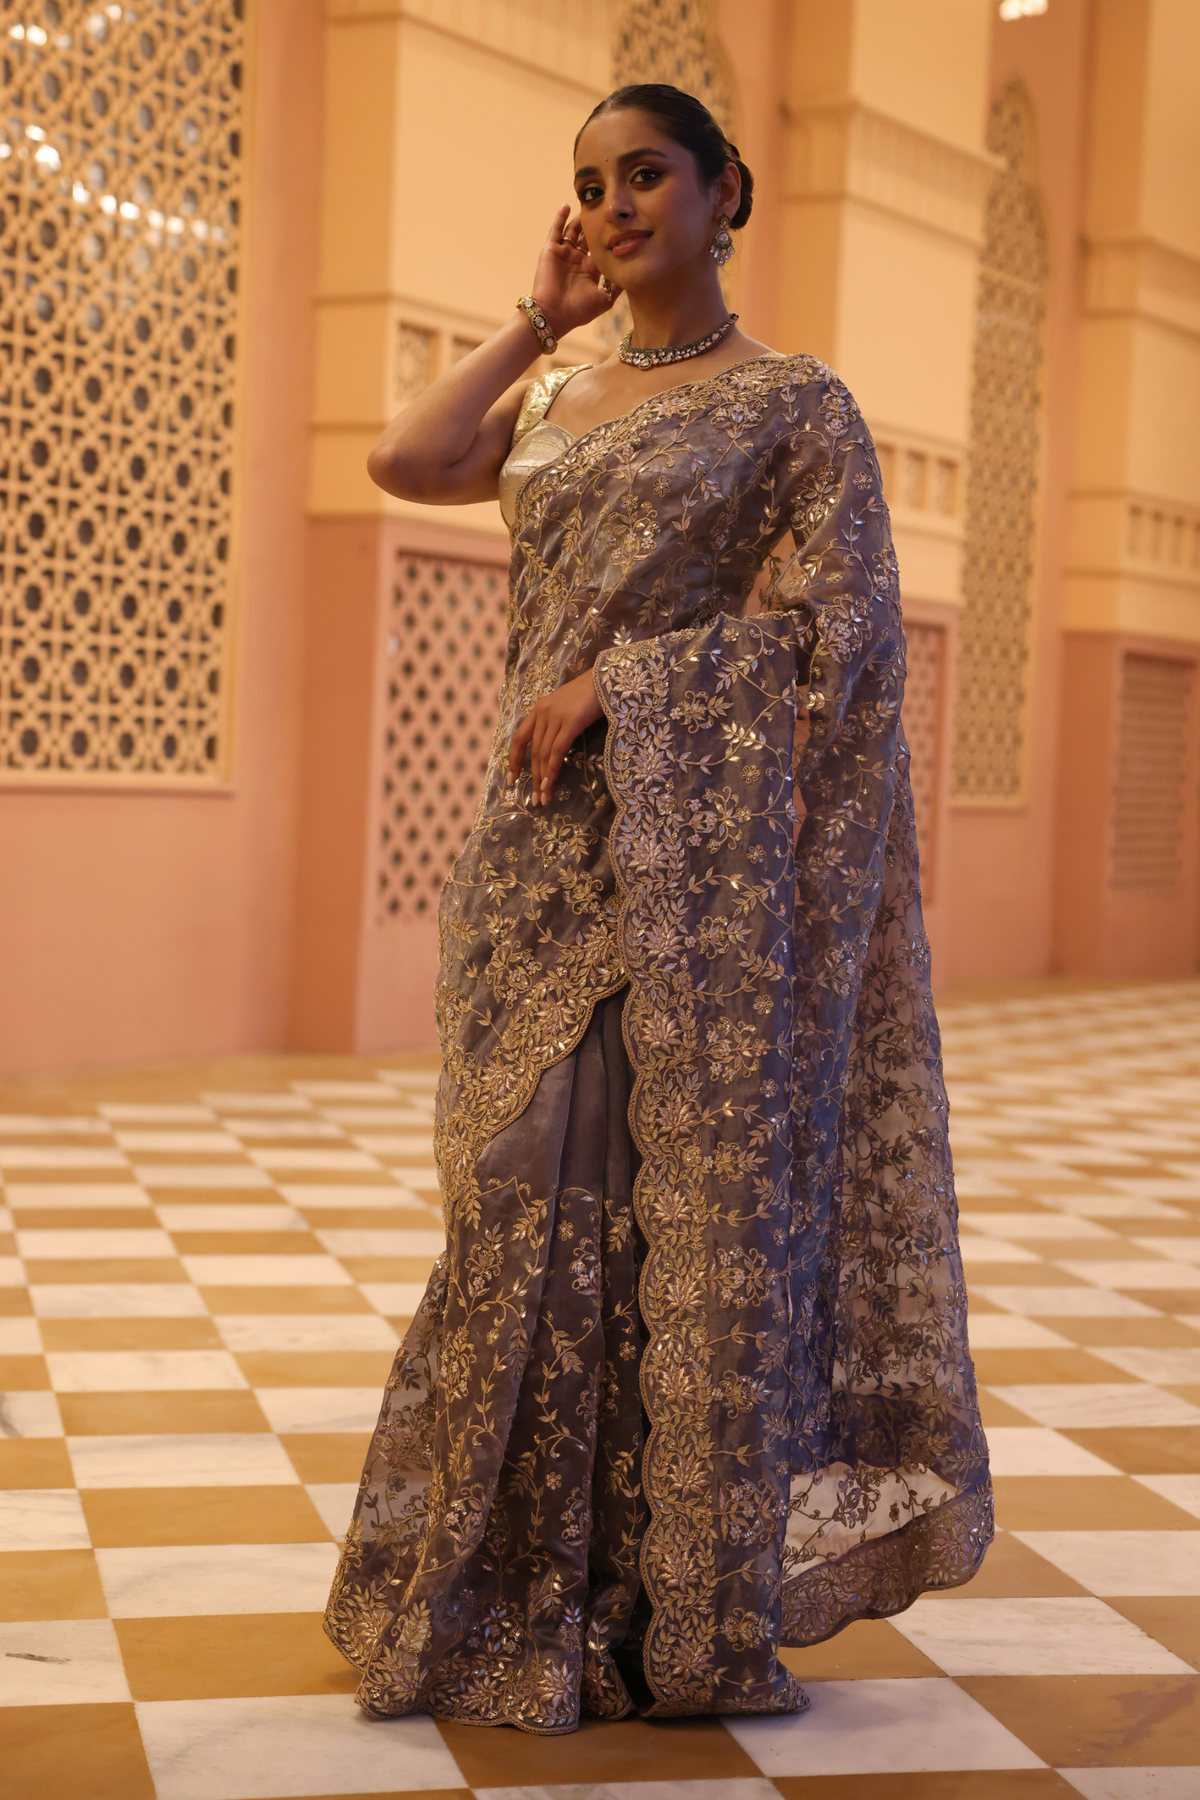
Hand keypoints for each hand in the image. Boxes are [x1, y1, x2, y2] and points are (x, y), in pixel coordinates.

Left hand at [508, 669, 602, 806]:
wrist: (607, 678)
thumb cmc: (591, 694)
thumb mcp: (567, 708)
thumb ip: (557, 724)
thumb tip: (554, 751)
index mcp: (539, 708)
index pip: (520, 738)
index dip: (514, 759)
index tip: (513, 778)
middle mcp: (543, 712)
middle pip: (533, 751)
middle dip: (532, 777)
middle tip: (534, 799)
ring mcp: (556, 716)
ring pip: (544, 754)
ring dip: (543, 779)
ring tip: (543, 798)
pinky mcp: (570, 722)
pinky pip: (557, 751)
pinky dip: (552, 770)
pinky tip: (550, 784)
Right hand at [529, 204, 621, 340]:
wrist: (554, 315)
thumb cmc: (578, 311)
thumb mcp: (604, 300)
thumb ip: (617, 287)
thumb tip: (632, 275)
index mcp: (589, 271)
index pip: (601, 249)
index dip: (609, 238)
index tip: (621, 225)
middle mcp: (577, 261)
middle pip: (587, 237)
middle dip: (595, 225)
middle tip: (606, 210)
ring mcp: (563, 255)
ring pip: (573, 231)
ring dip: (580, 219)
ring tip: (590, 205)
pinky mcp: (551, 251)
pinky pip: (556, 230)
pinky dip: (560, 217)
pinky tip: (567, 206)